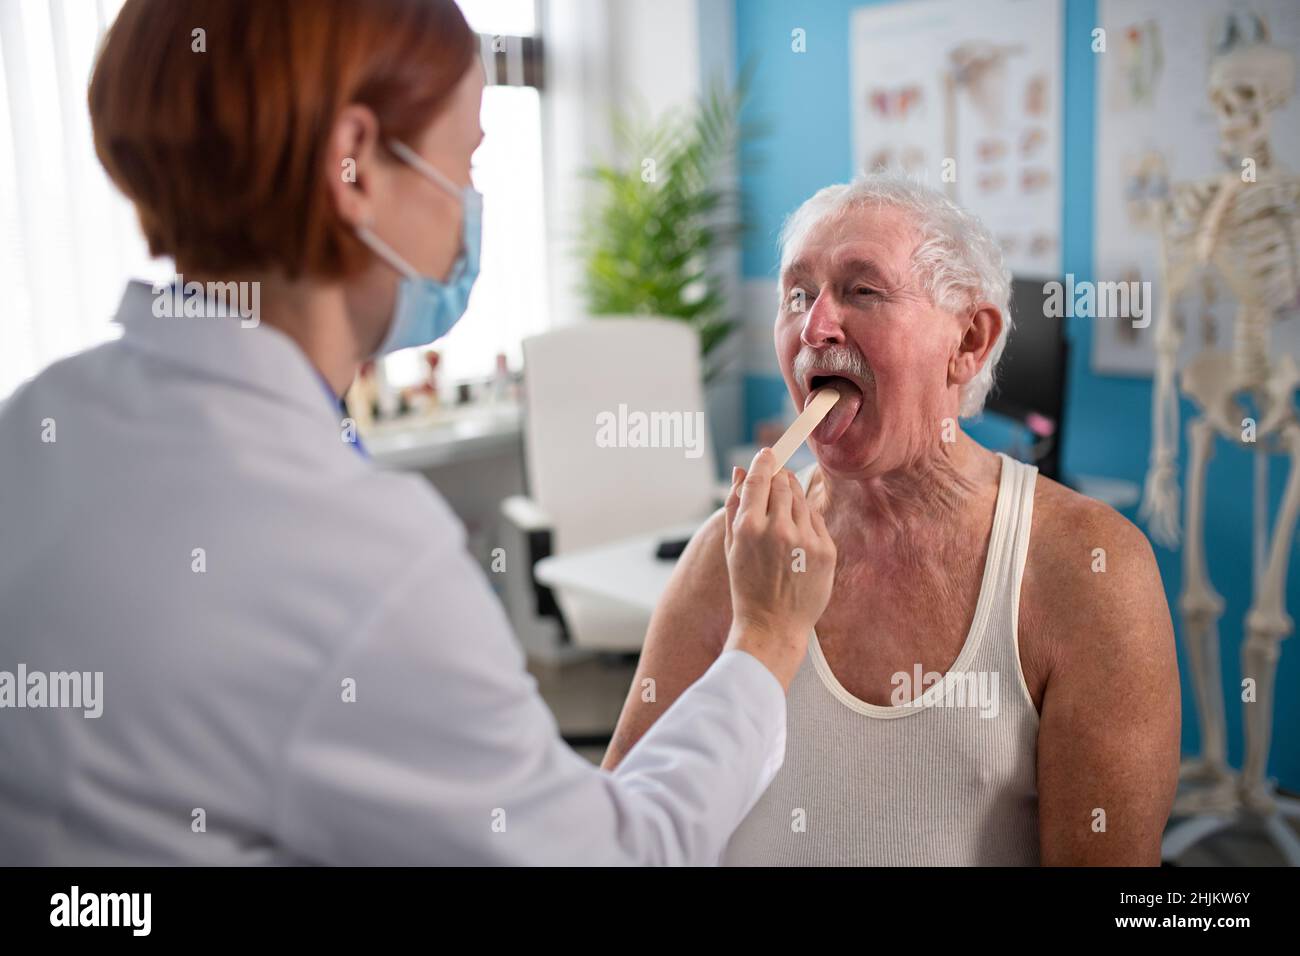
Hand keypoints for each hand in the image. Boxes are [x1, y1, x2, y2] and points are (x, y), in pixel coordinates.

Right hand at [721, 448, 835, 689]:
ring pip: (802, 500)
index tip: (768, 454)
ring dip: (794, 498)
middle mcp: (779, 530)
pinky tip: (797, 536)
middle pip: (784, 484)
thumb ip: (735, 504)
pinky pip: (817, 520)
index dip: (765, 462)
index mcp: (749, 528)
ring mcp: (806, 540)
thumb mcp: (731, 546)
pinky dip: (808, 520)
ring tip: (784, 515)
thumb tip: (741, 470)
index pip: (761, 478)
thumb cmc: (746, 585)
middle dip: (780, 477)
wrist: (772, 625)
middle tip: (777, 480)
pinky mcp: (826, 551)